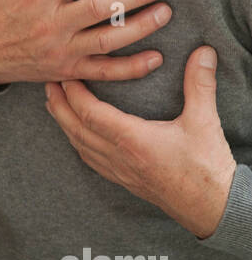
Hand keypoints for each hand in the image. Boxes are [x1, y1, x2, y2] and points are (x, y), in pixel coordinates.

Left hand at [44, 46, 236, 237]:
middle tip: (48, 84)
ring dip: (64, 123)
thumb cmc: (205, 167)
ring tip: (54, 105)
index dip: (74, 93)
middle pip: (76, 129)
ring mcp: (119, 171)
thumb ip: (200, 84)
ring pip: (79, 145)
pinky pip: (90, 160)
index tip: (65, 75)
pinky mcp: (123, 180)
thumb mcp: (204, 121)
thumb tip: (203, 52)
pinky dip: (77, 142)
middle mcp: (119, 157)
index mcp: (132, 140)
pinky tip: (76, 136)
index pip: (90, 114)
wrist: (210, 207)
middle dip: (59, 105)